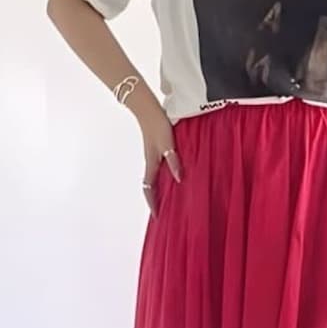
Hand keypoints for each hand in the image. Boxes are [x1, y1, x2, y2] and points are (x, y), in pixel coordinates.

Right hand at [137, 103, 182, 217]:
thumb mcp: (169, 145)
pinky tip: (171, 177)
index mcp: (151, 164)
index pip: (149, 189)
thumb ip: (174, 161)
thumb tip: (178, 179)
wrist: (148, 110)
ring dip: (158, 190)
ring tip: (167, 199)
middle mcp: (150, 163)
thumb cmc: (158, 126)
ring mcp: (151, 157)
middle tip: (162, 212)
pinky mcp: (155, 151)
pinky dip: (162, 179)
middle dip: (154, 201)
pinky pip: (157, 170)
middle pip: (149, 187)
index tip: (157, 216)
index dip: (152, 204)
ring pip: (153, 179)